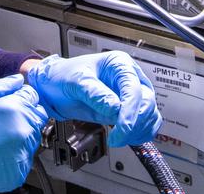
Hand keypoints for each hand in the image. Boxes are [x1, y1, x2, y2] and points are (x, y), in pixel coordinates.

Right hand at [0, 74, 48, 193]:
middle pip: (38, 116)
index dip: (23, 96)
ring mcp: (22, 152)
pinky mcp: (20, 170)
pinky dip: (17, 153)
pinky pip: (26, 157)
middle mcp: (22, 130)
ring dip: (22, 134)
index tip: (15, 101)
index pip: (33, 96)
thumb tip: (18, 80)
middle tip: (6, 120)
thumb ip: (2, 86)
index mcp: (13, 108)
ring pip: (34, 137)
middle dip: (26, 114)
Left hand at [24, 51, 161, 146]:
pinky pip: (145, 123)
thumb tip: (115, 108)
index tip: (122, 127)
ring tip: (119, 138)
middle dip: (134, 123)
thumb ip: (95, 94)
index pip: (134, 88)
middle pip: (146, 102)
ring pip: (149, 114)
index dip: (131, 110)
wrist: (54, 86)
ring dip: (138, 130)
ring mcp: (130, 94)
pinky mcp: (128, 109)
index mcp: (119, 64)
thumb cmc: (64, 76)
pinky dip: (140, 133)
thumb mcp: (76, 81)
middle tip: (117, 136)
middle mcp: (129, 78)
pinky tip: (127, 138)